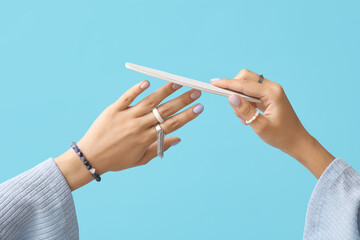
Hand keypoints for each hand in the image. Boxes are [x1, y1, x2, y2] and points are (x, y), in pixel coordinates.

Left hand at [55, 81, 203, 189]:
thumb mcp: (140, 159)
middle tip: (195, 91)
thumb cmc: (117, 160)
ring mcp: (125, 116)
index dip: (187, 116)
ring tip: (177, 83)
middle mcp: (138, 126)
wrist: (90, 157)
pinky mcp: (113, 109)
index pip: (171, 124)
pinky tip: (147, 82)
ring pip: (149, 101)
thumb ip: (160, 148)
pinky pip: (126, 97)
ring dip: (165, 91)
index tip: (199, 107)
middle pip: (164, 111)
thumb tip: (179, 139)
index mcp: (146, 139)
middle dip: (182, 100)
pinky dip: (136, 89)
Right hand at [211, 69, 333, 177]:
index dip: (227, 83)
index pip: (244, 84)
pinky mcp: (268, 96)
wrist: (296, 141)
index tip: (213, 82)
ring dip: (239, 97)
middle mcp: (272, 88)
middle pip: (246, 77)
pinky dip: (245, 101)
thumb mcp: (260, 126)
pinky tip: (248, 117)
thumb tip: (231, 97)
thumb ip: (245, 111)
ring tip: (244, 118)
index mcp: (272, 93)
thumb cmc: (281, 136)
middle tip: (229, 104)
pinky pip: (251, 93)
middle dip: (233, 87)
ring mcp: (271, 91)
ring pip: (247, 84)